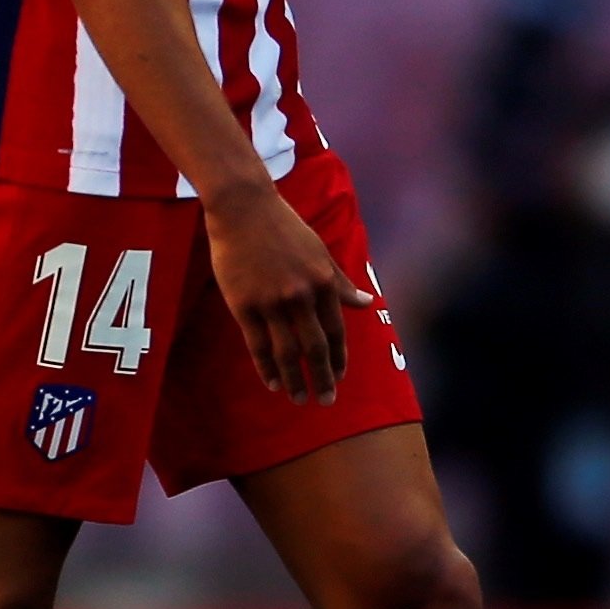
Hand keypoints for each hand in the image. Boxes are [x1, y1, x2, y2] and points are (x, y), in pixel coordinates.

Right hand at [201, 179, 355, 403]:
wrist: (243, 207)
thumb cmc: (282, 226)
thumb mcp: (319, 251)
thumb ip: (340, 281)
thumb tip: (366, 304)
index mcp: (323, 282)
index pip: (336, 331)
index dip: (339, 358)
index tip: (339, 378)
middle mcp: (301, 296)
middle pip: (314, 348)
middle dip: (322, 378)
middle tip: (326, 401)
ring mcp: (272, 302)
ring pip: (286, 351)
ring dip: (294, 379)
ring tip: (297, 399)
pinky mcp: (244, 304)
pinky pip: (257, 344)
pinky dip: (265, 366)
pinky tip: (271, 382)